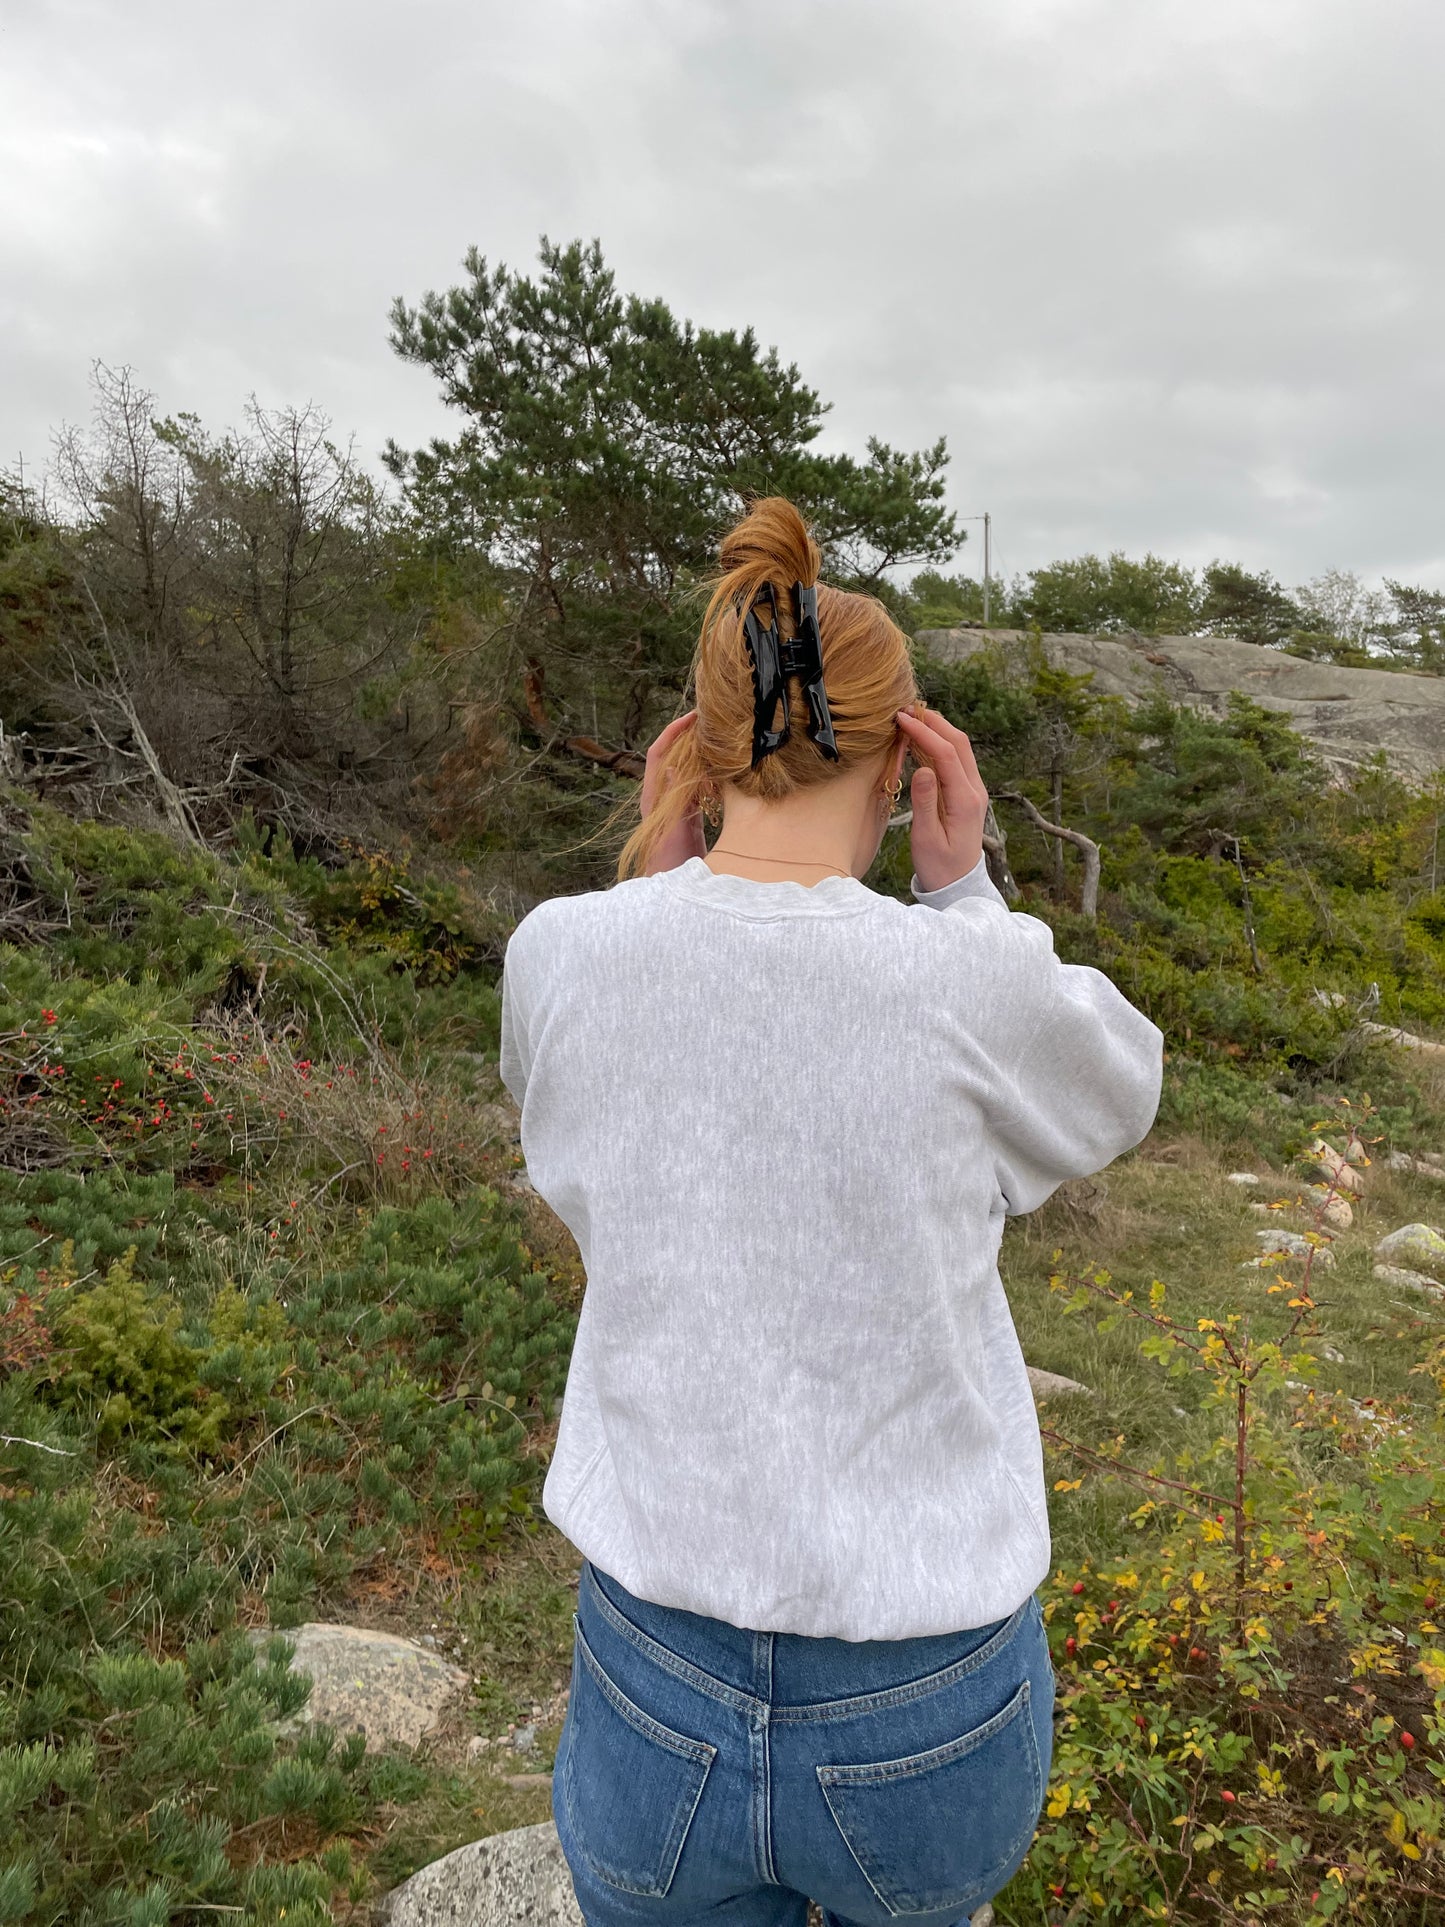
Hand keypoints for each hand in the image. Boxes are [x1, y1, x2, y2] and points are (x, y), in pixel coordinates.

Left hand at [641, 710, 707, 873]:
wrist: (673, 889)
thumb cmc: (671, 864)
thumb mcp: (674, 830)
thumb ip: (674, 801)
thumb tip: (673, 768)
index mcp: (654, 797)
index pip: (658, 755)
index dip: (672, 732)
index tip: (691, 716)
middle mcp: (662, 797)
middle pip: (672, 756)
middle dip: (687, 736)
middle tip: (710, 720)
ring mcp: (675, 805)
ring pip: (686, 769)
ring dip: (699, 751)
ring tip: (719, 737)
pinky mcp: (688, 815)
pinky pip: (697, 785)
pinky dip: (708, 772)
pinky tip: (724, 767)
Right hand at [893, 705, 989, 892]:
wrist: (958, 886)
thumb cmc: (939, 866)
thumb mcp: (926, 839)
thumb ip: (925, 803)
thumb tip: (922, 769)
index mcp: (965, 800)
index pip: (946, 754)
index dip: (924, 732)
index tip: (901, 719)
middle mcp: (975, 791)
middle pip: (959, 743)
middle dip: (934, 721)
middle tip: (906, 709)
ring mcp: (974, 790)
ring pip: (959, 748)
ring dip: (938, 729)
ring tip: (911, 718)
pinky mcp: (968, 793)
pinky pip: (955, 760)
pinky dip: (939, 744)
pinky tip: (920, 740)